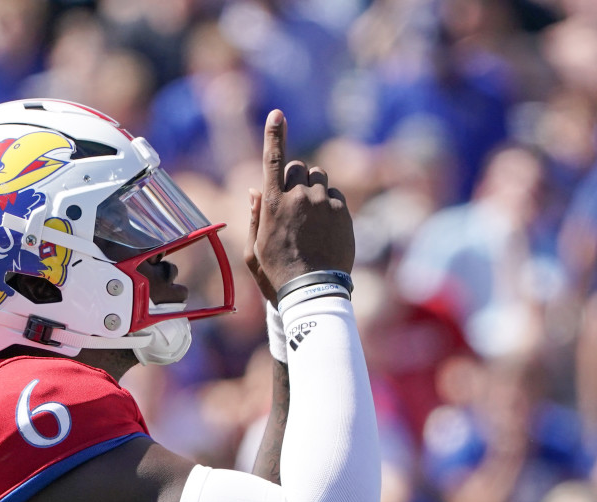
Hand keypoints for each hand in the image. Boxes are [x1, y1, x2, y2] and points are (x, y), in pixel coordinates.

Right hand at [245, 110, 354, 302]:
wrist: (313, 292)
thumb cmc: (276, 274)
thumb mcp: (253, 249)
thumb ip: (255, 215)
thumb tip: (255, 189)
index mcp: (272, 204)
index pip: (272, 160)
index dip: (274, 134)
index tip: (278, 114)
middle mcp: (299, 196)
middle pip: (298, 167)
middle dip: (294, 178)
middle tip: (293, 204)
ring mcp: (323, 202)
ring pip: (319, 177)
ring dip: (313, 188)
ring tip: (310, 219)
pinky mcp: (343, 212)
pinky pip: (336, 196)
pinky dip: (329, 205)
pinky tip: (324, 230)